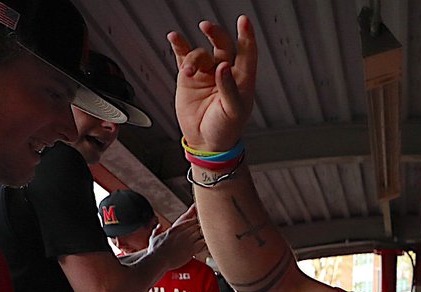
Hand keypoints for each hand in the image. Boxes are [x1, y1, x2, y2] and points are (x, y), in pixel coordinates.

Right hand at [150, 203, 204, 266]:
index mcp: (175, 229)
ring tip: (210, 236)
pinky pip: (203, 243)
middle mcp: (182, 233)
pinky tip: (209, 244)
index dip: (196, 222)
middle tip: (208, 228)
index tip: (199, 223)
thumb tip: (158, 226)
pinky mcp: (191, 250)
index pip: (190, 221)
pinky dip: (206, 243)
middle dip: (202, 227)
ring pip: (201, 234)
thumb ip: (157, 230)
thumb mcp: (153, 238)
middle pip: (198, 226)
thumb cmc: (155, 251)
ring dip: (205, 235)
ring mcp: (187, 241)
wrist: (158, 261)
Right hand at [168, 16, 256, 150]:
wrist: (206, 142)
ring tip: (188, 72)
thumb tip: (223, 67)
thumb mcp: (233, 111)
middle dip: (216, 34)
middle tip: (206, 27)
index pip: (247, 52)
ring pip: (201, 54)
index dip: (246, 36)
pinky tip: (174, 37)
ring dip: (193, 58)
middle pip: (223, 45)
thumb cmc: (226, 129)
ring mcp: (206, 73)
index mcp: (242, 79)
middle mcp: (224, 72)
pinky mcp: (189, 77)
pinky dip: (179, 46)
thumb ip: (229, 88)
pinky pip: (184, 56)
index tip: (244, 21)